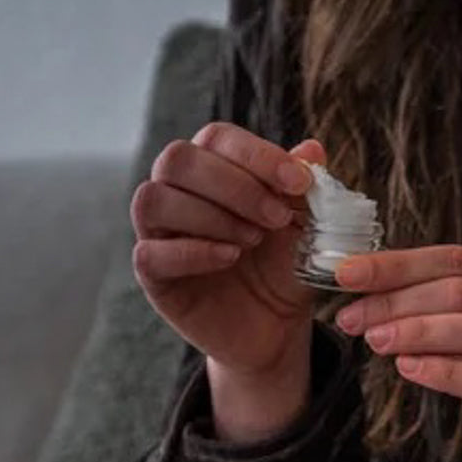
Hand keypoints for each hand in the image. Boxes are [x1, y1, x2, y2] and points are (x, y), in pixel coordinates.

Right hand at [131, 122, 324, 380]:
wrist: (275, 325)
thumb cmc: (283, 264)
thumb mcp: (304, 225)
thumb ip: (303, 187)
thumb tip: (311, 149)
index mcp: (210, 166)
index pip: (215, 137)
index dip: (257, 154)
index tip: (300, 183)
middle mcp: (175, 191)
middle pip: (177, 159)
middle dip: (234, 185)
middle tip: (276, 218)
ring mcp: (157, 232)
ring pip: (154, 200)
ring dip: (211, 216)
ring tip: (253, 239)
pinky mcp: (152, 275)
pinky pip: (150, 253)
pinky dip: (194, 252)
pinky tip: (231, 257)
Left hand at [333, 246, 461, 461]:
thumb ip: (444, 300)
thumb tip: (367, 282)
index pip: (458, 258)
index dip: (399, 263)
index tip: (347, 272)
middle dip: (399, 301)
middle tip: (353, 316)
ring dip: (419, 331)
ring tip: (376, 340)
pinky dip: (443, 371)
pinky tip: (409, 368)